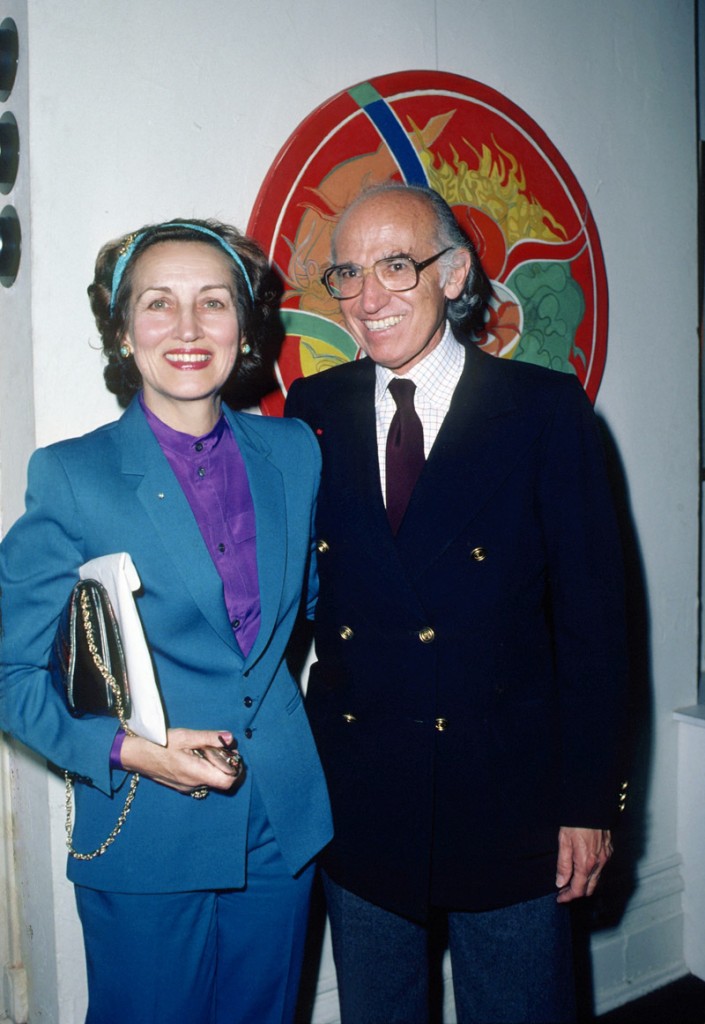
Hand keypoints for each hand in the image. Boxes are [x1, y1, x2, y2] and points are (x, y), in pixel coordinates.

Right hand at [120, 728, 243, 795]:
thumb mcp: (185, 736)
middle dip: (227, 764)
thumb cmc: (158, 743)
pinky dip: (204, 768)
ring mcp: (186, 787)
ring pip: (211, 779)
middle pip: (221, 780)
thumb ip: (209, 738)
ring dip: (215, 765)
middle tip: (221, 746)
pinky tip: (196, 755)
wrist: (135, 754)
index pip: (228, 781)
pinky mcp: (181, 785)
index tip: (232, 753)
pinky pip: (200, 779)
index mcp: (196, 773)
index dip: (235, 768)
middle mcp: (193, 785)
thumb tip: (230, 738)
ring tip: (207, 748)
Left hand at [555, 826, 612, 902]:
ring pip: (596, 879)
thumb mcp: (563, 842)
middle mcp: (599, 864)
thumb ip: (563, 864)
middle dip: (576, 892)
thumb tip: (560, 882)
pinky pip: (601, 868)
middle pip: (589, 888)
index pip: (578, 890)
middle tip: (563, 891)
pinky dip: (592, 873)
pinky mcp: (609, 850)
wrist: (592, 806)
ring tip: (571, 880)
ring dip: (584, 883)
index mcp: (586, 863)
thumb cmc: (576, 822)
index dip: (568, 897)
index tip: (559, 898)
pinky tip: (582, 868)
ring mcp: (606, 857)